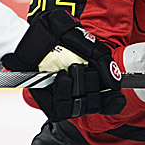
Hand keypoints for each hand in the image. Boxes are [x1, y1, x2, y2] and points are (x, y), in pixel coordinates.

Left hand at [2, 10, 124, 119]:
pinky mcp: (49, 104)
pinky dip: (64, 94)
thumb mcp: (84, 40)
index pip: (111, 101)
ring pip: (82, 108)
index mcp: (92, 78)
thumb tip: (116, 85)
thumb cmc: (55, 34)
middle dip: (92, 84)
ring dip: (78, 88)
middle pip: (97, 103)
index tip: (113, 96)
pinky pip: (62, 111)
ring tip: (68, 70)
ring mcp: (64, 98)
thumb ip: (103, 60)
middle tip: (81, 67)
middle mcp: (79, 90)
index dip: (113, 101)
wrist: (28, 35)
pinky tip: (61, 78)